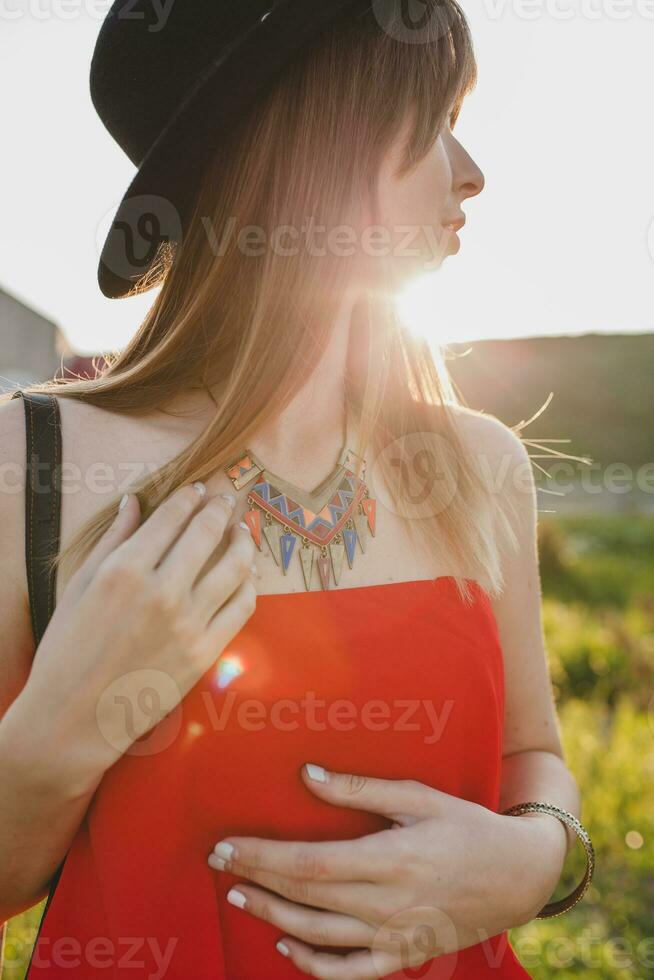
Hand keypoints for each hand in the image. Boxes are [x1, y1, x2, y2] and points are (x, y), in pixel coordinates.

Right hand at [9, 475, 256, 791]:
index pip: (172, 518)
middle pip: (207, 533)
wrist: (74, 719)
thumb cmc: (68, 651)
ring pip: (235, 566)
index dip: (189, 498)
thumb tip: (135, 500)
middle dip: (220, 508)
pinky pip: (242, 607)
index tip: (197, 490)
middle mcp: (162, 591)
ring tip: (242, 530)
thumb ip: (113, 539)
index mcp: (125, 570)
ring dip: (243, 540)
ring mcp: (188, 623)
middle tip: (226, 499)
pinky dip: (248, 583)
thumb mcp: (80, 586)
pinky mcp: (205, 653)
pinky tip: (245, 574)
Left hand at [208, 765, 565, 977]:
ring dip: (272, 917)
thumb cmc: (467, 826)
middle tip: (218, 862)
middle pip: (305, 897)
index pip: (309, 863)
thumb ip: (360, 789)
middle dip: (256, 879)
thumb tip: (308, 774)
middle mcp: (388, 904)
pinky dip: (313, 964)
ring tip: (238, 897)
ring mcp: (395, 937)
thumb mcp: (419, 796)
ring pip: (318, 934)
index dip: (262, 856)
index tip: (227, 843)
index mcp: (391, 858)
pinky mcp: (403, 957)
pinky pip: (349, 970)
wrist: (518, 876)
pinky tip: (286, 947)